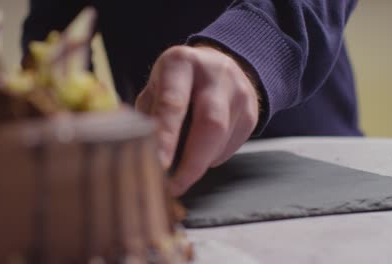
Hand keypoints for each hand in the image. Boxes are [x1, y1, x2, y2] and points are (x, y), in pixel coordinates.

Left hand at [136, 45, 259, 195]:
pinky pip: (231, 148)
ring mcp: (239, 93)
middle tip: (174, 187)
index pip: (173, 105)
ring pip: (221, 141)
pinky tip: (201, 151)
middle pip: (211, 125)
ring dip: (199, 162)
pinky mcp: (252, 113)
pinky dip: (212, 158)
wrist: (218, 65)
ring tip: (182, 167)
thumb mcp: (155, 87)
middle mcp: (215, 74)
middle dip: (192, 163)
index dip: (166, 138)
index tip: (159, 167)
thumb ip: (148, 115)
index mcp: (181, 63)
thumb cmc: (176, 82)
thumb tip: (139, 152)